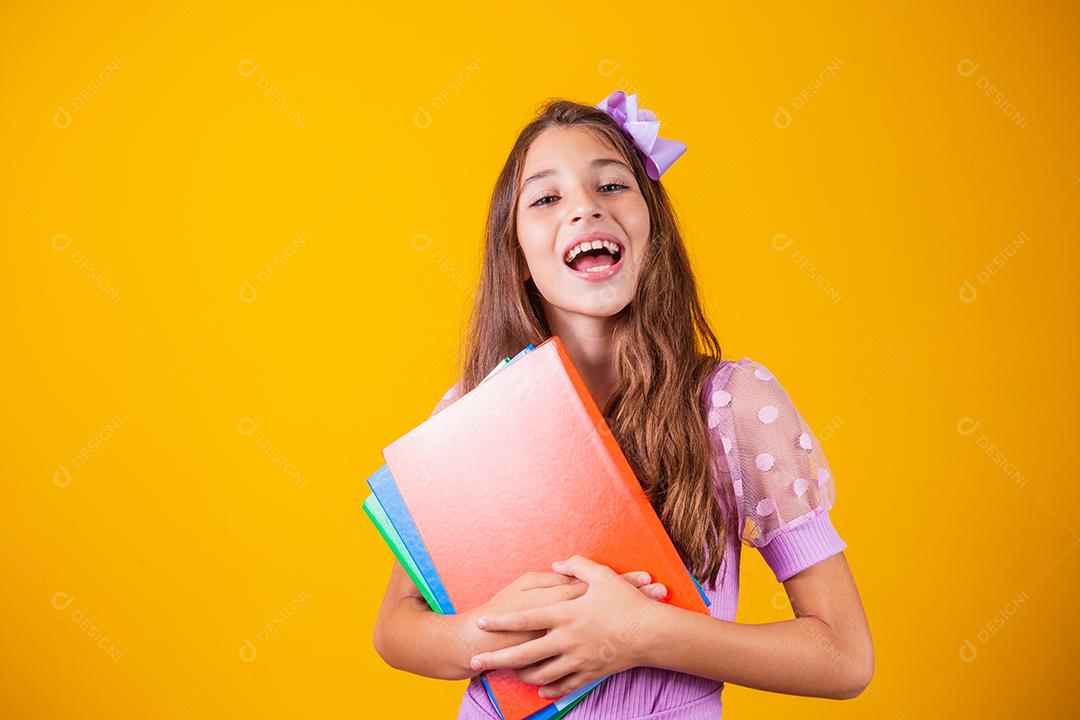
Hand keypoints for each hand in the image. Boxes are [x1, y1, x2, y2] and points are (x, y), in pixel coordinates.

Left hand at [469, 556, 668, 699]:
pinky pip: (564, 685)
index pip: (526, 618)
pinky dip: (549, 688)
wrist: (652, 633)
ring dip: (521, 675)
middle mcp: (567, 639)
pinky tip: (538, 690)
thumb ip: (577, 567)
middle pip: (524, 653)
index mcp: (566, 613)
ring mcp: (577, 659)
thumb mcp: (603, 576)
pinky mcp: (589, 672)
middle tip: (476, 662)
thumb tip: (558, 563)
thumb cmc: (627, 602)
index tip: (482, 624)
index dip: (502, 621)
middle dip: (497, 658)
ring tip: (506, 673)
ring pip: (541, 674)